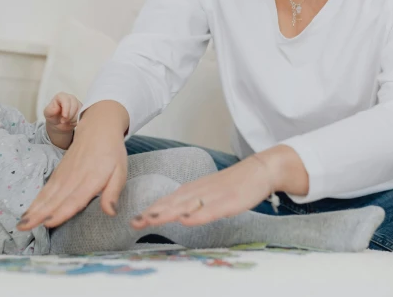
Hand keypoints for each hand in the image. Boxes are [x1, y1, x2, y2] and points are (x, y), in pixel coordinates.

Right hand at [17, 100, 129, 230]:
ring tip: (21, 223)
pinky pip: (46, 189)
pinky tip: (28, 211)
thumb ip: (113, 193)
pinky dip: (36, 200)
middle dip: (39, 214)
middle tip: (23, 228)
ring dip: (34, 209)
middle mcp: (74, 178)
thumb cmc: (112, 153)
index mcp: (91, 179)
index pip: (75, 199)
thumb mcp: (120, 172)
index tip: (48, 223)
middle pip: (55, 199)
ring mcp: (64, 174)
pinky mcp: (59, 172)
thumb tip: (110, 213)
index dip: (62, 212)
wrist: (98, 129)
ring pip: (47, 194)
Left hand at [43, 92, 81, 133]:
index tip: (64, 116)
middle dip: (69, 116)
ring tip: (66, 121)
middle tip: (63, 121)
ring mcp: (77, 103)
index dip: (66, 108)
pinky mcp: (81, 109)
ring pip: (79, 111)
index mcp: (61, 96)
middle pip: (74, 105)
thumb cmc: (52, 116)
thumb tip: (56, 108)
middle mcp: (70, 98)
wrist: (58, 123)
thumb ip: (50, 110)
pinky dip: (76, 120)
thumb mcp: (47, 114)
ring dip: (73, 119)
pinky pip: (82, 115)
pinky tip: (71, 122)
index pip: (66, 100)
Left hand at [130, 154, 272, 228]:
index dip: (150, 210)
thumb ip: (191, 203)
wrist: (258, 170)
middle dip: (152, 213)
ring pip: (187, 206)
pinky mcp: (229, 202)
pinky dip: (197, 216)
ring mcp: (213, 196)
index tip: (133, 220)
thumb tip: (173, 214)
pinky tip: (185, 221)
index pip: (167, 201)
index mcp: (192, 190)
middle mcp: (199, 191)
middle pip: (172, 204)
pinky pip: (211, 210)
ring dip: (167, 213)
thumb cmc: (232, 184)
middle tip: (134, 223)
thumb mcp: (207, 193)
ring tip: (150, 220)